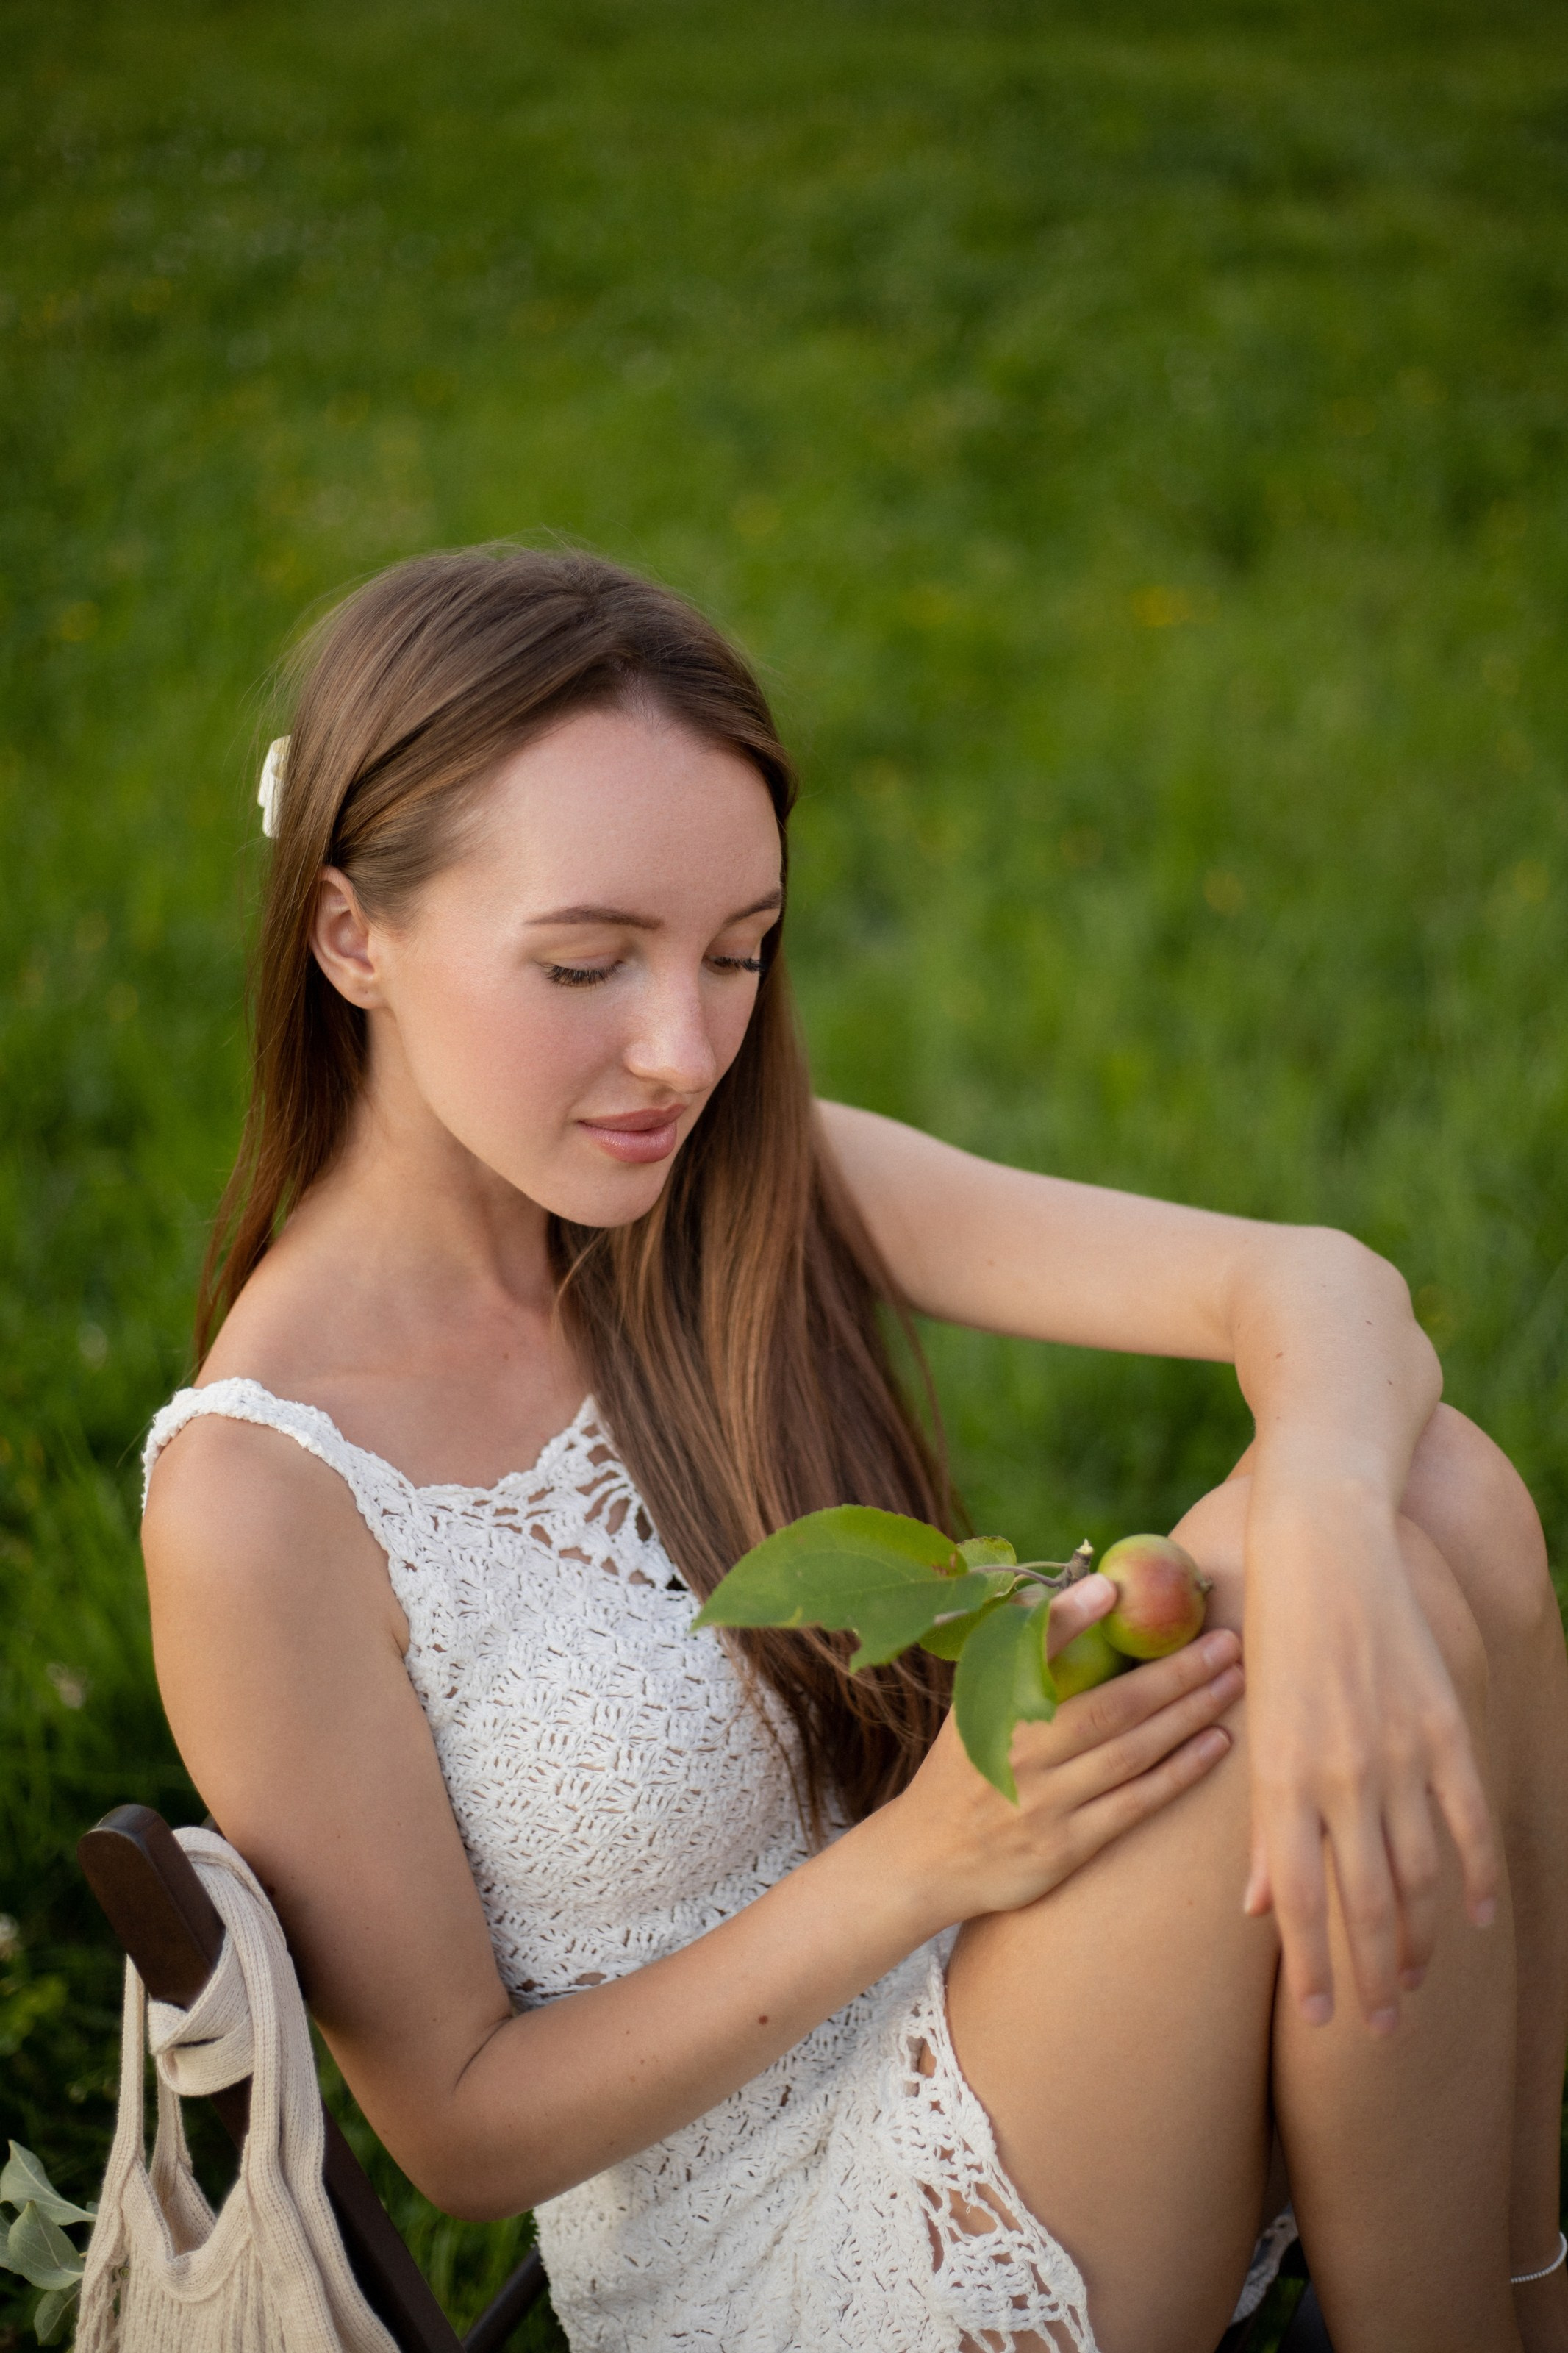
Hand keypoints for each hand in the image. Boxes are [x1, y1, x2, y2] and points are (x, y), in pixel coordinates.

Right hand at [884, 1619, 1244, 1927]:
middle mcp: (1016, 1752)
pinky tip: (1216, 1744)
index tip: (1112, 1587)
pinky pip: (1134, 1804)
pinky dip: (1178, 1772)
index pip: (1031, 1655)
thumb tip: (1085, 1593)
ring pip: (1130, 1752)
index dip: (1070, 1619)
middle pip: (1110, 1706)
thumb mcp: (974, 1704)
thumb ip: (1021, 1656)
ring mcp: (1042, 1803)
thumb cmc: (966, 1765)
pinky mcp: (1064, 1848)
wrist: (927, 1857)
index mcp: (990, 1707)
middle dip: (1175, 1671)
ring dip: (1189, 1715)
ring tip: (1234, 1682)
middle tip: (1227, 1640)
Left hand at [1241, 1480, 1499, 2032]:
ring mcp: (1397, 1754)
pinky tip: (1476, 1918)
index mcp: (1280, 1777)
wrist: (1324, 1547)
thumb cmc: (1271, 1635)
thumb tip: (1256, 1906)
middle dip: (1372, 1975)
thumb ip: (1260, 1823)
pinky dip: (1475, 1875)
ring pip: (1420, 1874)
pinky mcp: (1442, 1729)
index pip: (1298, 1899)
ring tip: (1417, 1986)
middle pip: (1364, 1902)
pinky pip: (1467, 1820)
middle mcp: (1339, 1775)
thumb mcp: (1251, 1725)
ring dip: (1421, 1939)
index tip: (1321, 2018)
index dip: (1311, 1966)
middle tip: (1378, 2029)